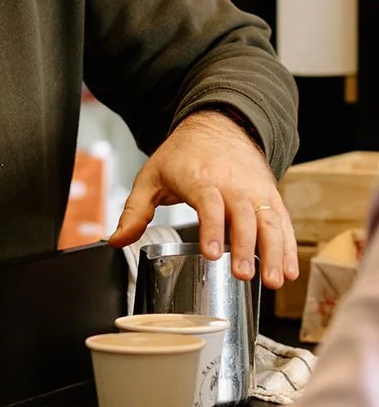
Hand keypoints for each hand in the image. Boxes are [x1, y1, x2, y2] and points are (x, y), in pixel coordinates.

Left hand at [107, 110, 297, 287]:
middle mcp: (232, 184)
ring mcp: (255, 191)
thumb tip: (116, 240)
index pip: (208, 203)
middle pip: (243, 215)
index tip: (211, 254)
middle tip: (244, 275)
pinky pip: (283, 222)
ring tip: (274, 281)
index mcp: (199, 178)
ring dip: (274, 252)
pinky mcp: (270, 196)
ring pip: (269, 221)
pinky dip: (289, 246)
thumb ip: (135, 210)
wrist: (218, 126)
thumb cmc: (182, 156)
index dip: (212, 228)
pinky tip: (290, 270)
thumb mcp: (151, 176)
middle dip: (246, 247)